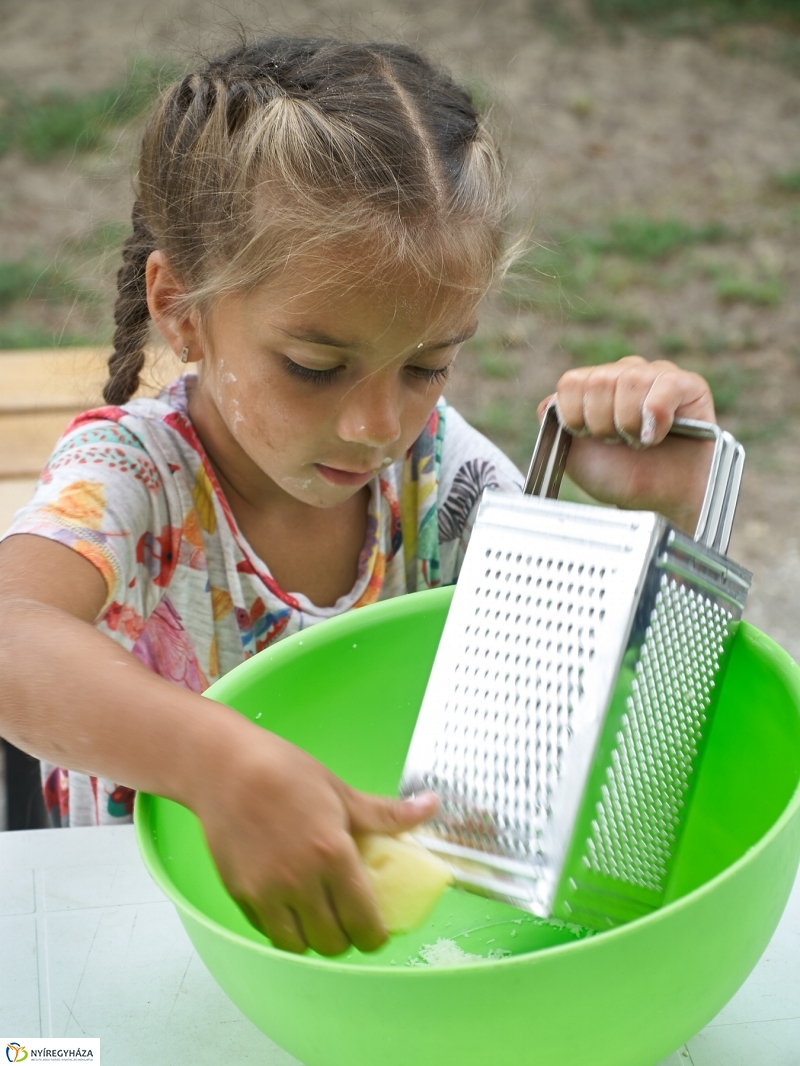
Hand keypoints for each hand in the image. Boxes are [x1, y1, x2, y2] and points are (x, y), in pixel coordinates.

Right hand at [191, 723, 437, 955]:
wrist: (225, 767)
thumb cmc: (287, 772)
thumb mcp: (341, 791)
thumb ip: (386, 814)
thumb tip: (432, 805)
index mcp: (333, 856)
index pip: (363, 923)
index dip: (375, 936)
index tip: (377, 930)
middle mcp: (300, 882)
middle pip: (331, 943)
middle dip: (345, 938)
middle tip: (348, 921)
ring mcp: (266, 891)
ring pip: (297, 945)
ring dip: (311, 938)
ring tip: (318, 918)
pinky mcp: (240, 893)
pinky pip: (266, 930)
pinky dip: (281, 927)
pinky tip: (288, 906)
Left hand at [539, 356, 714, 533]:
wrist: (663, 499)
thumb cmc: (622, 476)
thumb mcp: (575, 456)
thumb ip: (556, 426)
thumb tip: (548, 403)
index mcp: (594, 387)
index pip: (571, 383)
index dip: (575, 416)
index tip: (590, 439)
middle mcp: (624, 373)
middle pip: (597, 381)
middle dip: (603, 424)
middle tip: (619, 444)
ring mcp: (656, 375)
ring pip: (629, 381)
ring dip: (630, 423)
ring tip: (640, 442)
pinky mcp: (688, 384)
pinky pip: (664, 385)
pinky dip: (656, 417)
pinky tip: (657, 436)